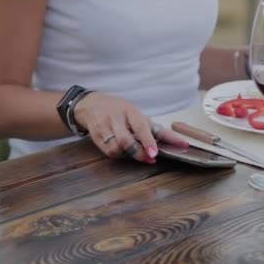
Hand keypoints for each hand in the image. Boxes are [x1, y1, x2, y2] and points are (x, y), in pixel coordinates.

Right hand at [73, 92, 188, 163]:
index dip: (148, 141)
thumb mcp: (135, 112)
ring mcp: (104, 128)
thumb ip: (151, 127)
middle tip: (150, 158)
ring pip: (117, 148)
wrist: (90, 104)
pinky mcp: (96, 137)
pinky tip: (125, 152)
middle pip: (127, 140)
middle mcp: (116, 118)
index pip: (141, 126)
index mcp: (129, 110)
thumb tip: (172, 141)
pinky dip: (120, 155)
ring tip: (138, 153)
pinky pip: (109, 152)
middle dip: (139, 153)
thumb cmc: (119, 109)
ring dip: (130, 155)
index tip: (155, 153)